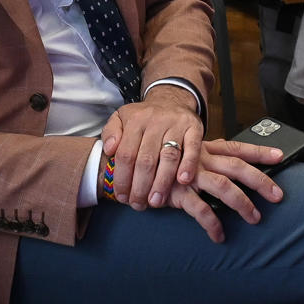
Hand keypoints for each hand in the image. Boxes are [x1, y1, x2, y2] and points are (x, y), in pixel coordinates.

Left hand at [101, 90, 203, 209]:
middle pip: (146, 159)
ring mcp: (176, 124)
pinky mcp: (194, 128)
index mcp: (135, 121)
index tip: (122, 197)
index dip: (122, 178)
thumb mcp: (121, 117)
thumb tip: (109, 150)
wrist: (171, 99)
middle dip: (140, 186)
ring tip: (156, 201)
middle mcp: (155, 121)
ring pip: (168, 157)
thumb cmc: (143, 117)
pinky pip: (193, 148)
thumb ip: (110, 132)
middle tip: (138, 204)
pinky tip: (183, 181)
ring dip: (162, 182)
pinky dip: (188, 165)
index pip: (126, 154)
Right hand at [162, 139, 287, 242]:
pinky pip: (200, 209)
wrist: (132, 170)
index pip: (237, 148)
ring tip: (254, 218)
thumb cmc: (165, 167)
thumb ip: (209, 162)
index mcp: (206, 150)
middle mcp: (201, 160)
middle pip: (236, 167)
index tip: (280, 156)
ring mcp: (190, 175)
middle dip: (259, 180)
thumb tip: (234, 171)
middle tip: (278, 195)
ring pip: (222, 186)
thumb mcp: (188, 159)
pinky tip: (219, 236)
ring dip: (241, 203)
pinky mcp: (177, 192)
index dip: (259, 151)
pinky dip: (212, 223)